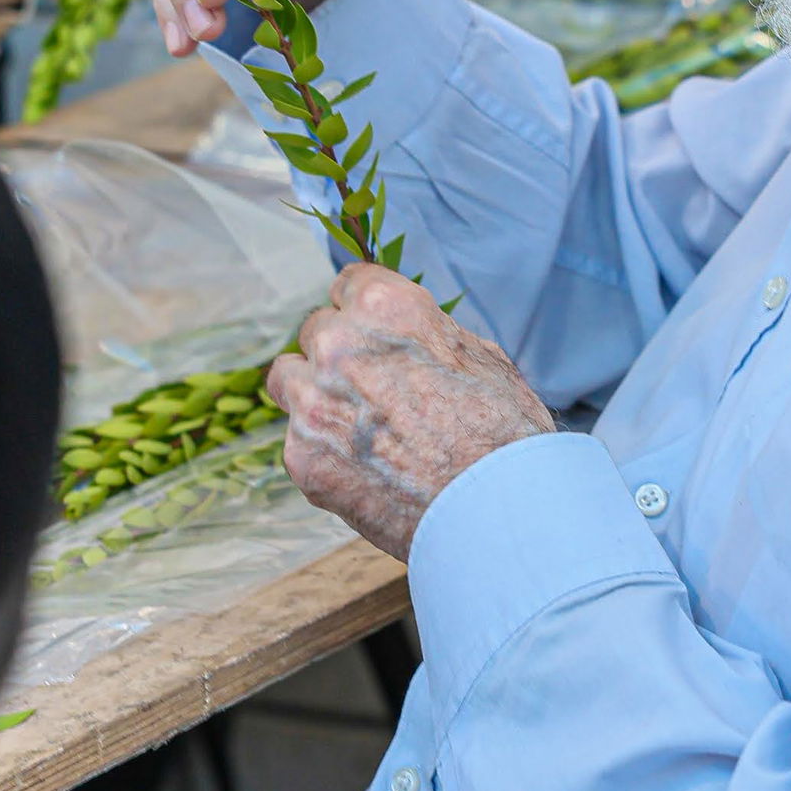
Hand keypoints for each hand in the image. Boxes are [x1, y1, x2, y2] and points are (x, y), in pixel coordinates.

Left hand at [269, 266, 553, 560]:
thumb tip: (409, 334)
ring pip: (288, 379)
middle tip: (374, 388)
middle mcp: (339, 344)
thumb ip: (428, 333)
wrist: (494, 508)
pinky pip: (297, 438)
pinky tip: (364, 470)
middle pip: (316, 330)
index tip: (370, 330)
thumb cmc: (501, 431)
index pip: (347, 282)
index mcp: (385, 307)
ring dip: (314, 394)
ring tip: (357, 427)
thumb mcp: (480, 355)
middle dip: (339, 353)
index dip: (363, 310)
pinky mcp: (302, 455)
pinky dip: (322, 450)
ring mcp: (314, 401)